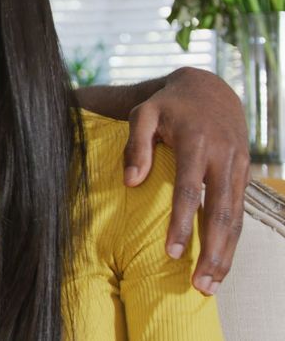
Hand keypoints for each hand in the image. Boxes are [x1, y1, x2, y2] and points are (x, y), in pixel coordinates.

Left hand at [124, 67, 248, 295]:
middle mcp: (224, 158)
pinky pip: (240, 213)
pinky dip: (232, 240)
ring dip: (226, 253)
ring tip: (210, 284)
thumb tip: (130, 182)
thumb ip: (136, 145)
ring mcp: (238, 168)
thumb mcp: (145, 113)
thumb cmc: (168, 105)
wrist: (209, 89)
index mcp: (199, 144)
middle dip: (212, 251)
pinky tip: (221, 263)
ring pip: (236, 218)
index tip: (172, 253)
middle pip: (221, 213)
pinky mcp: (244, 175)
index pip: (191, 190)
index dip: (182, 223)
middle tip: (199, 285)